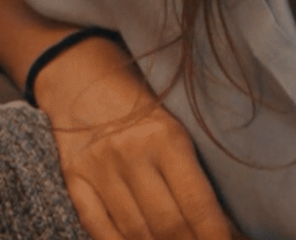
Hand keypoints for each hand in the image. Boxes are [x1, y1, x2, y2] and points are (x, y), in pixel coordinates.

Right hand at [36, 36, 245, 239]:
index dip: (215, 235)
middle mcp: (132, 155)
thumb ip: (192, 165)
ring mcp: (99, 171)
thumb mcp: (175, 120)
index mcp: (166, 136)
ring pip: (135, 233)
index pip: (196, 204)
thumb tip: (222, 216)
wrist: (82, 72)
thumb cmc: (141, 97)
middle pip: (167, 226)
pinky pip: (98, 230)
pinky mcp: (73, 181)